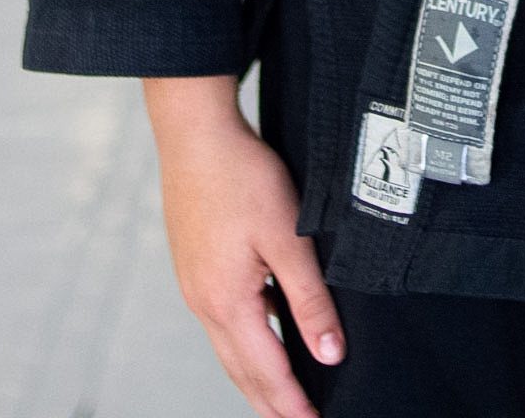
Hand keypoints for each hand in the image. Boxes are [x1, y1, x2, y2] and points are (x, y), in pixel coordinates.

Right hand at [143, 75, 345, 417]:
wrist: (195, 134)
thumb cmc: (240, 176)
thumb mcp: (287, 237)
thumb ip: (309, 299)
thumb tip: (329, 353)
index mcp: (227, 303)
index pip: (265, 372)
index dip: (291, 404)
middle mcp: (204, 302)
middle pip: (241, 370)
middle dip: (270, 402)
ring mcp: (195, 285)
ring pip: (229, 347)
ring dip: (256, 375)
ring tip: (282, 394)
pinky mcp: (195, 265)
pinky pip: (223, 319)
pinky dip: (245, 340)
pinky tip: (265, 332)